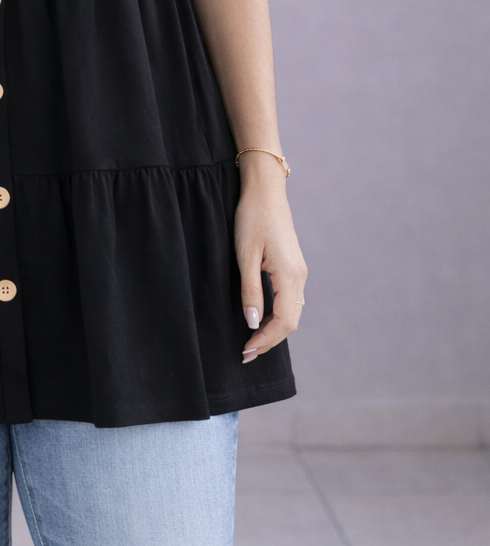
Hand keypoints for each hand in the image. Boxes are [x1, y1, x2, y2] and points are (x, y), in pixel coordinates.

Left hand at [234, 156, 306, 362]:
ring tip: (252, 341)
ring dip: (274, 330)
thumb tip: (252, 323)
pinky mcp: (293, 266)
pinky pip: (290, 300)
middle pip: (291, 322)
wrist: (265, 191)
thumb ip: (250, 290)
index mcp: (290, 275)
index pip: (283, 321)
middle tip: (246, 354)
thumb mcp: (245, 255)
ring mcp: (299, 271)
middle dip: (270, 340)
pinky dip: (278, 316)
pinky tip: (262, 319)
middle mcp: (300, 277)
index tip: (246, 351)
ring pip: (292, 312)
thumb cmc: (252, 219)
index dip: (265, 340)